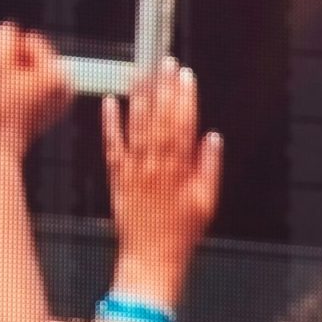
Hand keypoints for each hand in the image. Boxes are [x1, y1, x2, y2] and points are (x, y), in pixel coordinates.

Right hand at [0, 22, 72, 155]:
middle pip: (36, 56)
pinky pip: (37, 85)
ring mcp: (64, 95)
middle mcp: (67, 82)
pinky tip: (13, 100)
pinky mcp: (56, 105)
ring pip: (35, 70)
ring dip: (18, 74)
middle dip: (17, 63)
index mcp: (58, 71)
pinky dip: (24, 87)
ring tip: (6, 91)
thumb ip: (4, 39)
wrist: (2, 141)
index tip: (2, 71)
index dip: (11, 51)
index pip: (32, 41)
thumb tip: (10, 27)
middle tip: (3, 83)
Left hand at [101, 58, 222, 306]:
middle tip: (164, 63)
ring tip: (141, 72)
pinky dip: (110, 123)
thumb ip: (209, 167)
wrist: (150, 259)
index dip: (185, 98)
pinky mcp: (117, 177)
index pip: (183, 124)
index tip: (185, 76)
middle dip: (163, 89)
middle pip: (160, 119)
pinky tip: (111, 102)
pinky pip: (112, 146)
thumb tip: (212, 138)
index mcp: (180, 169)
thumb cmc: (181, 234)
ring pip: (137, 127)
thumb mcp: (207, 202)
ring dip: (140, 98)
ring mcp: (134, 170)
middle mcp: (155, 165)